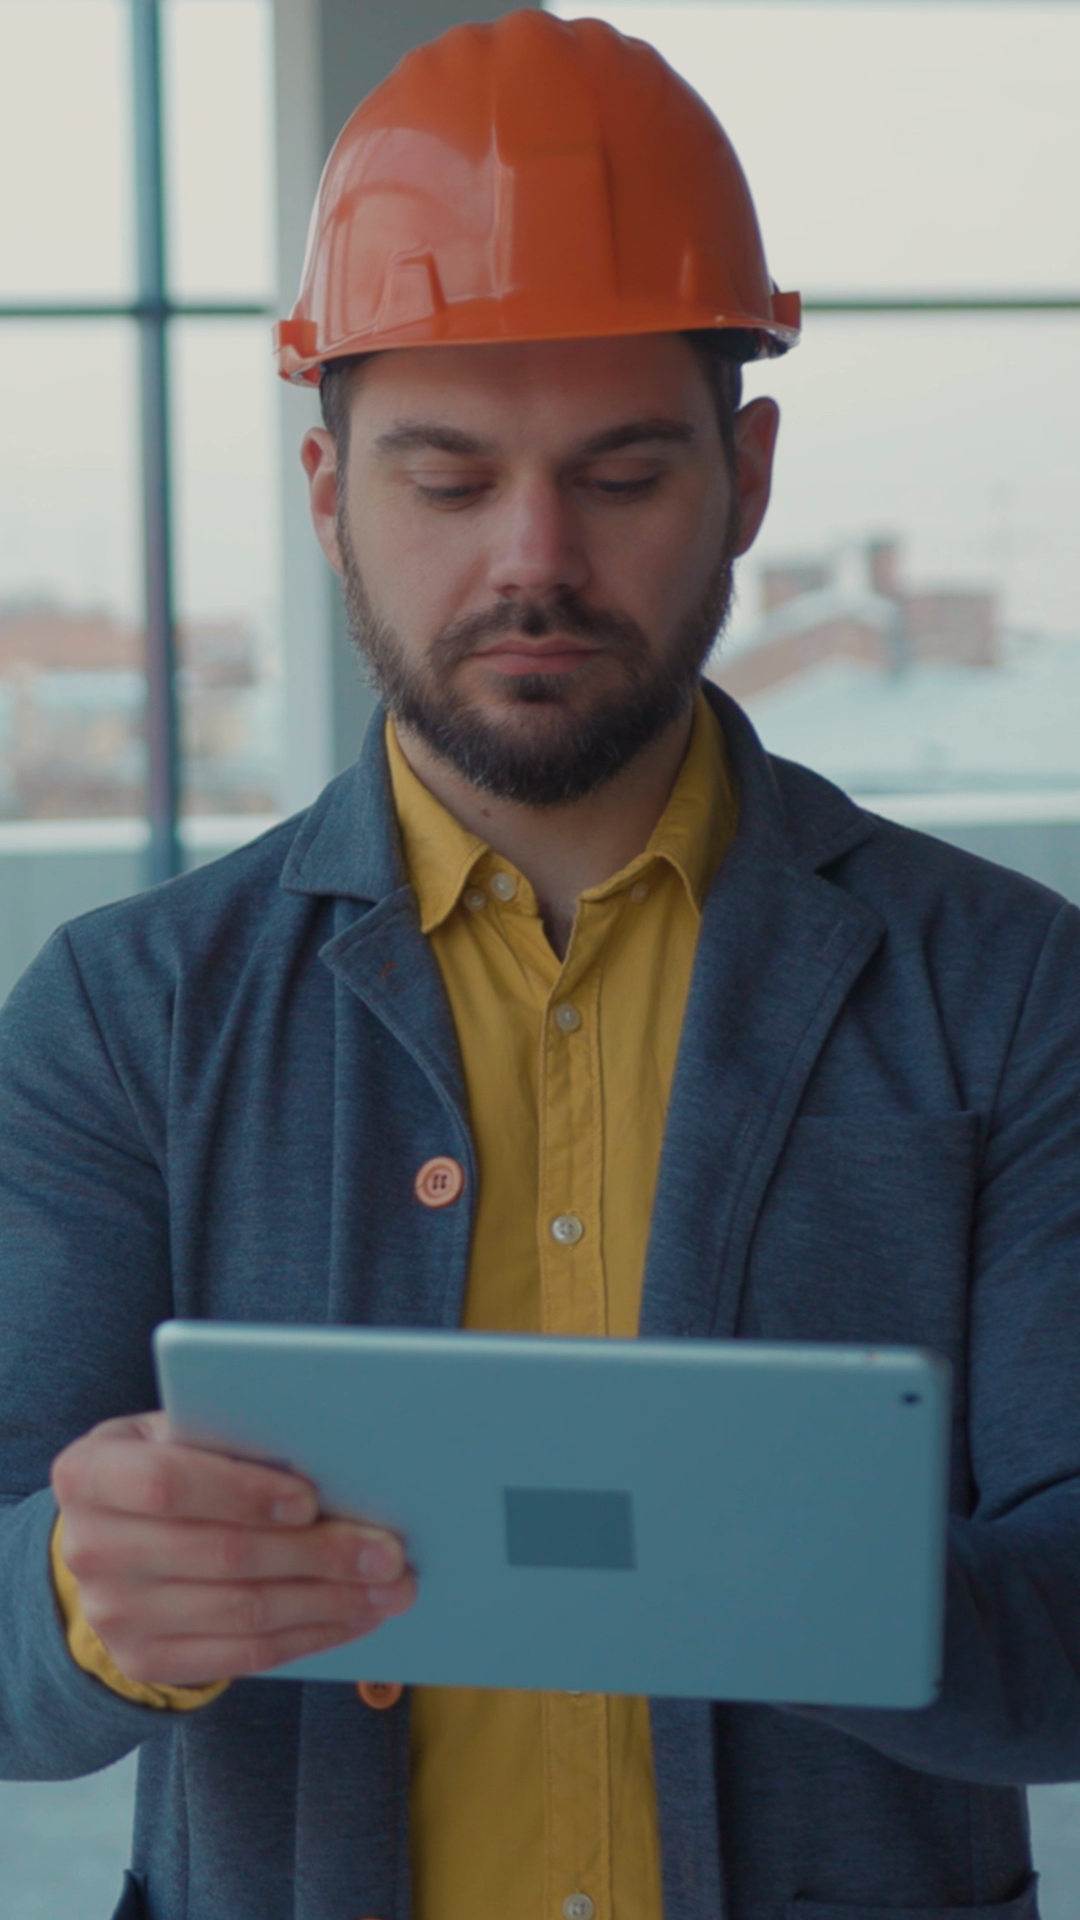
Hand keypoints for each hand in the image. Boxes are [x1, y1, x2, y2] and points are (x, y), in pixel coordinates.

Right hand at [51, 1412, 414, 1687]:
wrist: (110, 1536)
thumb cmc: (167, 1463)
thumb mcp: (178, 1431)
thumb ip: (231, 1435)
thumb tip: (334, 1454)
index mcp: (90, 1473)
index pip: (168, 1484)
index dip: (243, 1492)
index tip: (311, 1498)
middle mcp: (89, 1548)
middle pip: (221, 1556)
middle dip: (317, 1554)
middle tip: (389, 1551)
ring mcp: (113, 1615)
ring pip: (243, 1611)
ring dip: (329, 1600)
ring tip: (390, 1587)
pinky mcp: (145, 1660)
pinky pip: (244, 1653)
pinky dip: (310, 1634)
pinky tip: (355, 1615)